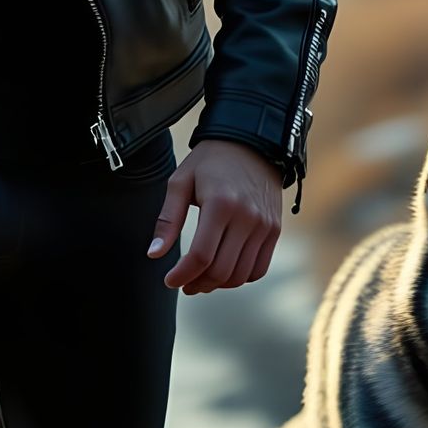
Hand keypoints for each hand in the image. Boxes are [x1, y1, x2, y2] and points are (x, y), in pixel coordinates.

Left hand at [146, 138, 284, 293]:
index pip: (201, 256)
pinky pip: (258, 268)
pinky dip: (240, 277)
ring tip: (201, 279)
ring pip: (240, 275)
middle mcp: (247, 218)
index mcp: (220, 204)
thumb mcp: (181, 181)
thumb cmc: (210, 161)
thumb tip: (153, 254)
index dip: (182, 275)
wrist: (251, 143)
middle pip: (221, 270)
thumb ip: (168, 219)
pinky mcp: (274, 230)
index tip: (170, 280)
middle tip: (184, 283)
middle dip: (198, 283)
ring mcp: (264, 226)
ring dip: (218, 284)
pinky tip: (224, 271)